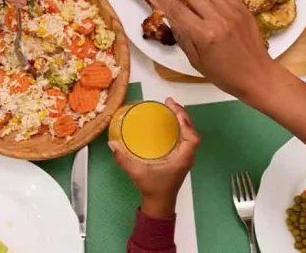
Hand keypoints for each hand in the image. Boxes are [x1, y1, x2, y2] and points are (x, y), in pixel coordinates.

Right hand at [109, 98, 200, 217]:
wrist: (159, 203)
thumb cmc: (153, 189)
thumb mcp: (137, 173)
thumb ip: (123, 159)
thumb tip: (112, 143)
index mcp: (183, 158)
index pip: (192, 137)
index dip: (186, 122)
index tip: (175, 111)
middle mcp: (187, 156)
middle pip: (191, 131)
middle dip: (183, 115)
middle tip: (170, 103)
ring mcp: (185, 156)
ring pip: (189, 133)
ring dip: (182, 120)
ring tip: (171, 108)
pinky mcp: (180, 156)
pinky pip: (184, 137)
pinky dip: (179, 127)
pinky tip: (169, 122)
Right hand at [147, 0, 281, 99]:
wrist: (257, 75)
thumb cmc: (224, 74)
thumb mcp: (196, 60)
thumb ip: (182, 35)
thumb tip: (170, 16)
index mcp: (205, 35)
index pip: (177, 10)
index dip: (161, 0)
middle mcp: (219, 19)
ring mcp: (233, 12)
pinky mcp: (243, 9)